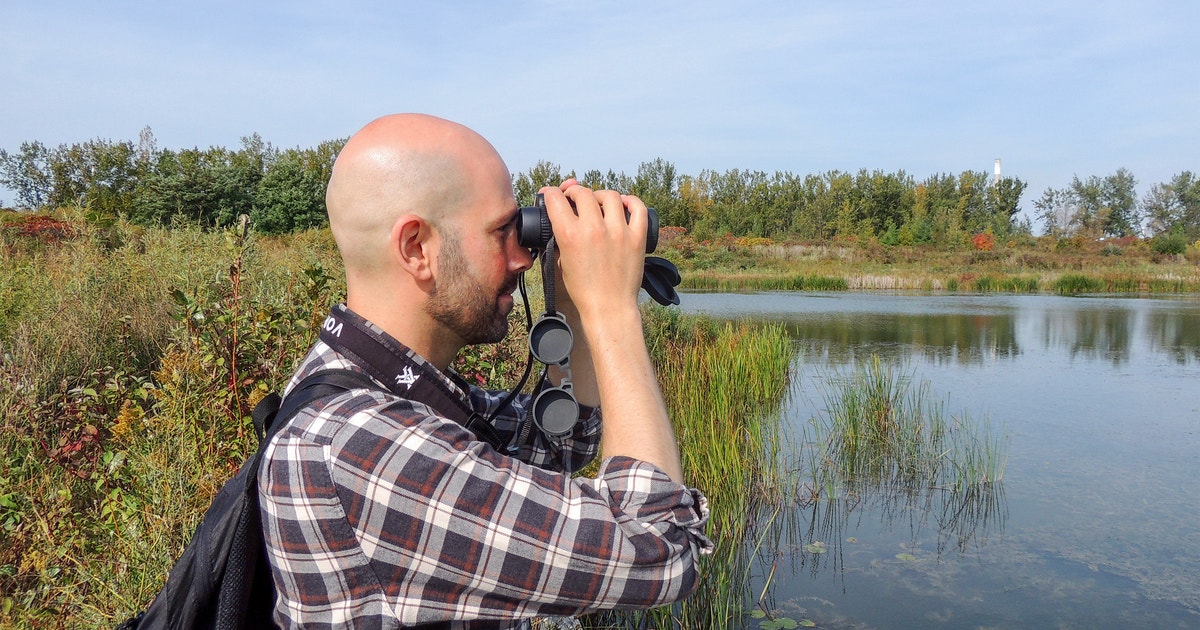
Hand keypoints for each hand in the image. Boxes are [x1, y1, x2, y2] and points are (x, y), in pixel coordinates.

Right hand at [539, 181, 647, 321]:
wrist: (608, 308)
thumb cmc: (583, 289)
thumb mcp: (562, 261)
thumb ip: (560, 236)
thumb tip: (561, 216)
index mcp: (570, 235)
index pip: (556, 199)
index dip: (551, 193)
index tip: (552, 194)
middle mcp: (594, 229)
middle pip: (582, 193)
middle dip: (574, 193)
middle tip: (574, 199)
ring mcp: (618, 232)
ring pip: (609, 196)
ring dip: (600, 196)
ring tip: (598, 203)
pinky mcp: (637, 238)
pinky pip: (638, 207)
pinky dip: (630, 201)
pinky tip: (623, 204)